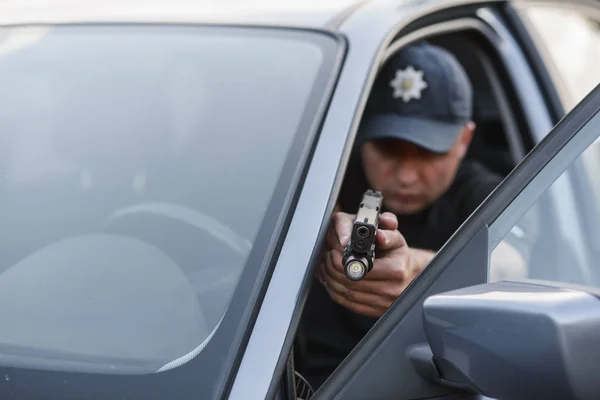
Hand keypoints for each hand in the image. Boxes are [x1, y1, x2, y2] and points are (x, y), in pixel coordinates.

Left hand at [316, 211, 430, 317]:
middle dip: (333, 270)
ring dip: (332, 281)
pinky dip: (336, 293)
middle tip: (327, 258)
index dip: (342, 262)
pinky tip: (332, 282)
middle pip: (351, 284)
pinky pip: (350, 305)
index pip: (361, 270)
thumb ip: (387, 232)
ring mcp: (384, 303)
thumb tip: (379, 235)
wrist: (409, 274)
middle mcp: (392, 290)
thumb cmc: (399, 255)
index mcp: (396, 271)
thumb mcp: (396, 238)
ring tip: (327, 268)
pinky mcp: (376, 311)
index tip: (334, 252)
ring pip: (348, 295)